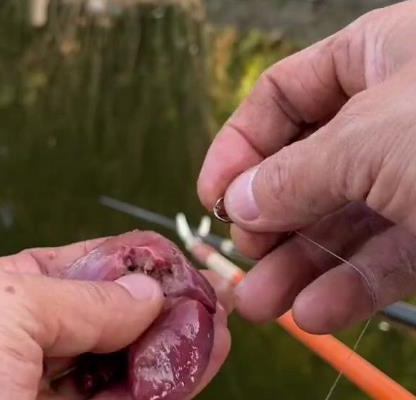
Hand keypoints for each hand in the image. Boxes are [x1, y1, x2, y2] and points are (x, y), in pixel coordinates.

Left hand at [0, 237, 228, 399]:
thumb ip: (77, 296)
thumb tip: (144, 290)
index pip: (58, 270)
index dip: (116, 262)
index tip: (166, 259)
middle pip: (93, 319)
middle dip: (151, 305)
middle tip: (205, 295)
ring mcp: (28, 398)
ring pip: (112, 366)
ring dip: (167, 346)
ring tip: (217, 325)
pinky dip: (162, 385)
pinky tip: (199, 360)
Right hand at [197, 0, 415, 332]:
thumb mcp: (369, 140)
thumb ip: (293, 173)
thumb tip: (235, 200)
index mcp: (378, 58)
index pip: (281, 98)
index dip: (238, 146)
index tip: (210, 196)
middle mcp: (394, 114)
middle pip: (305, 167)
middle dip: (266, 219)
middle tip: (238, 260)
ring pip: (342, 219)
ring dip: (298, 265)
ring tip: (260, 304)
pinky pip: (387, 255)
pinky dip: (348, 286)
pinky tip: (314, 312)